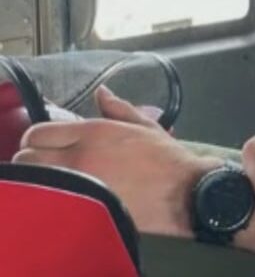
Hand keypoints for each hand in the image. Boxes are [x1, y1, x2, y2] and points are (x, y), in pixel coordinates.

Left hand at [13, 87, 218, 236]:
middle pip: (28, 157)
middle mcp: (80, 156)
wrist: (182, 191)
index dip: (38, 138)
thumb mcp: (144, 125)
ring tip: (57, 178)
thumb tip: (101, 92)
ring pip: (35, 181)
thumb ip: (117, 107)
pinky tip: (69, 195)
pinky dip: (53, 197)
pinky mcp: (83, 207)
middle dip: (34, 158)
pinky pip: (52, 200)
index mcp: (93, 132)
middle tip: (49, 161)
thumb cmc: (165, 158)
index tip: (48, 144)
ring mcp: (79, 184)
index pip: (39, 133)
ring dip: (40, 178)